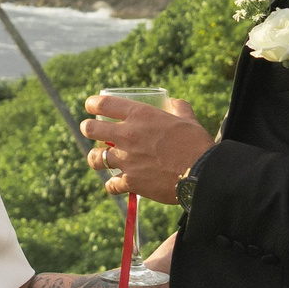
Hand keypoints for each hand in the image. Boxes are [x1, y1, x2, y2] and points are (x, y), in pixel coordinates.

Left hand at [81, 92, 214, 201]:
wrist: (201, 174)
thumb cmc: (196, 144)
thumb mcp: (187, 119)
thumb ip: (179, 108)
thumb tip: (173, 102)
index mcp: (140, 115)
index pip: (104, 104)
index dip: (93, 104)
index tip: (90, 105)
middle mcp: (128, 135)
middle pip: (91, 129)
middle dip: (87, 129)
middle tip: (89, 130)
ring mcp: (126, 159)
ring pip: (95, 158)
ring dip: (96, 158)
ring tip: (100, 159)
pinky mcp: (130, 181)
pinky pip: (111, 184)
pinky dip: (113, 185)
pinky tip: (116, 184)